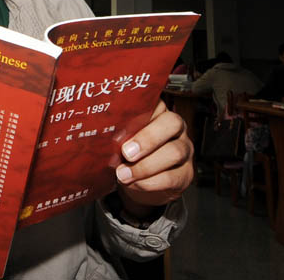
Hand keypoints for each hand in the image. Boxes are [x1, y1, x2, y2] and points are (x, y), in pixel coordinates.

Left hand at [113, 100, 192, 217]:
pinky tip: (133, 183)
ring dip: (145, 165)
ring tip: (123, 174)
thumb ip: (116, 131)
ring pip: (174, 152)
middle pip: (172, 123)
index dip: (141, 110)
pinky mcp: (186, 174)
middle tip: (126, 152)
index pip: (156, 101)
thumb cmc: (128, 153)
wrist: (141, 181)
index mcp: (157, 111)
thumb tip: (98, 132)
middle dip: (147, 138)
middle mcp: (175, 127)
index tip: (120, 122)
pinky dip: (149, 182)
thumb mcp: (121, 137)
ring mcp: (184, 149)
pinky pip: (172, 177)